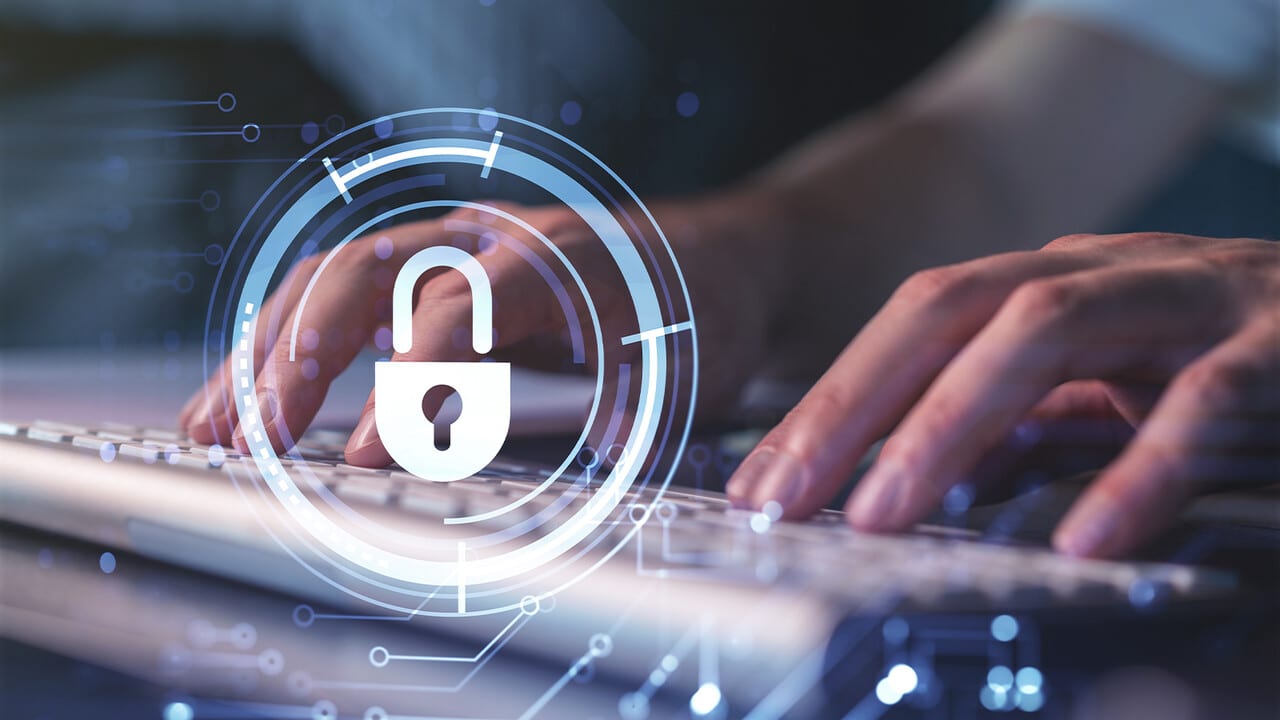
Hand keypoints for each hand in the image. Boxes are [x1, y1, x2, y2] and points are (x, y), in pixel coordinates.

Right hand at [179, 194, 788, 463]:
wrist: (715, 259)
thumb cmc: (700, 312)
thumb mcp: (685, 362)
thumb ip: (635, 403)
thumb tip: (593, 452)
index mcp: (549, 257)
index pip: (453, 306)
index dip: (406, 381)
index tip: (365, 455)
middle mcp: (487, 239)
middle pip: (365, 277)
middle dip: (298, 360)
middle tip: (250, 440)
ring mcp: (454, 249)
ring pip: (335, 281)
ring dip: (269, 351)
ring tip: (213, 424)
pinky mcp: (439, 272)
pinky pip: (346, 294)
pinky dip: (294, 342)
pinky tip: (257, 394)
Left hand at [726, 232, 1279, 557]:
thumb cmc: (1228, 360)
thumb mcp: (1105, 392)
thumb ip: (1020, 429)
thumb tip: (910, 484)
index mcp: (1052, 282)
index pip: (913, 323)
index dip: (830, 398)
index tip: (760, 484)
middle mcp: (1105, 272)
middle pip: (949, 311)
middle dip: (854, 405)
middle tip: (784, 500)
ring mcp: (1191, 296)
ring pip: (1046, 331)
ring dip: (950, 424)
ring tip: (883, 515)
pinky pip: (1201, 402)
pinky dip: (1137, 471)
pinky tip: (1082, 541)